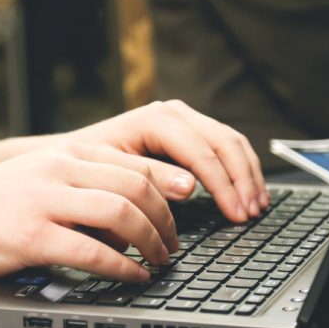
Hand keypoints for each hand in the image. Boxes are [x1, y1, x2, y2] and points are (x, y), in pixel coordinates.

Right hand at [0, 140, 179, 280]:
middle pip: (136, 186)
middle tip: (174, 245)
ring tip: (159, 261)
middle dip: (166, 219)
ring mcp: (44, 200)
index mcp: (64, 153)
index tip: (186, 208)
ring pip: (121, 213)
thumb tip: (133, 209)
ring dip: (151, 241)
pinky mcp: (31, 236)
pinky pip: (93, 251)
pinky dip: (122, 267)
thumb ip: (81, 183)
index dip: (168, 188)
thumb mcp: (38, 178)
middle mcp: (57, 169)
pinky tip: (133, 276)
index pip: (133, 163)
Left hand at [69, 100, 269, 222]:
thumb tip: (190, 187)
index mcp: (156, 120)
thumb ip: (151, 179)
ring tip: (257, 207)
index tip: (236, 213)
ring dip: (248, 175)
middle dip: (242, 180)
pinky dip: (241, 170)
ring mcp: (184, 120)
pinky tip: (248, 192)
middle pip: (224, 143)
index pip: (202, 152)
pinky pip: (226, 147)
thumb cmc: (86, 168)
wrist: (71, 156)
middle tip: (251, 214)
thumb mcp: (113, 174)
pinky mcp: (189, 132)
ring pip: (231, 142)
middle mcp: (174, 113)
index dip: (224, 186)